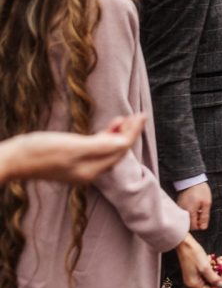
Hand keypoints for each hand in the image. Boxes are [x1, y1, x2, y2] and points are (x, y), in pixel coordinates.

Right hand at [0, 115, 143, 183]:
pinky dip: (103, 137)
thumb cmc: (39, 151)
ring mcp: (78, 168)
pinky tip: (106, 128)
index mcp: (92, 170)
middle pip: (116, 151)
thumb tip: (125, 142)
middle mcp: (88, 172)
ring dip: (116, 134)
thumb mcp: (73, 146)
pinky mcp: (69, 161)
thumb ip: (101, 146)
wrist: (10, 159)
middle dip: (128, 133)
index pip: (121, 149)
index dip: (132, 132)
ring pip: (106, 150)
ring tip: (125, 118)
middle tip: (137, 115)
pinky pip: (94, 150)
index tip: (142, 115)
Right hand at [175, 234, 221, 287]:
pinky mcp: (196, 269)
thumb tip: (220, 285)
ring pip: (210, 275)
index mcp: (194, 284)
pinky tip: (214, 258)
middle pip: (211, 282)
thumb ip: (213, 278)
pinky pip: (207, 269)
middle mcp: (194, 281)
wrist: (184, 243)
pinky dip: (212, 264)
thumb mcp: (205, 267)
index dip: (219, 284)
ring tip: (220, 260)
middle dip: (218, 273)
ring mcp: (194, 275)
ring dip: (216, 267)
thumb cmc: (193, 254)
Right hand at [176, 181, 211, 230]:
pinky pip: (183, 214)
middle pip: (189, 224)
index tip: (204, 218)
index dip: (200, 225)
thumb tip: (203, 228)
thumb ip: (205, 216)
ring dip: (193, 217)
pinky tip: (194, 206)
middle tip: (202, 212)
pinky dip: (189, 213)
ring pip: (186, 219)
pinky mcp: (178, 205)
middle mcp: (182, 212)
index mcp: (189, 212)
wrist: (191, 180)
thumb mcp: (206, 203)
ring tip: (198, 208)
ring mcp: (179, 208)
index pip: (194, 227)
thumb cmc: (200, 191)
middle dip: (196, 222)